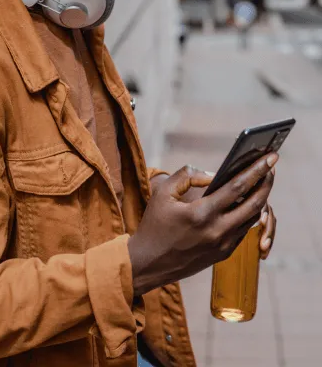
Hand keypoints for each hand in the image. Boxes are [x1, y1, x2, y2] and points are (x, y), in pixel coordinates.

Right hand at [128, 153, 277, 295]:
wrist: (148, 263)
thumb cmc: (154, 224)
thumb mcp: (163, 192)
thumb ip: (188, 174)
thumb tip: (214, 174)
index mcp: (201, 214)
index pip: (238, 187)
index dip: (256, 170)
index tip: (271, 157)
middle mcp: (217, 231)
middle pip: (254, 203)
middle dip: (266, 183)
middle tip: (272, 167)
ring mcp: (222, 245)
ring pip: (252, 218)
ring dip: (261, 198)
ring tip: (262, 181)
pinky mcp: (223, 254)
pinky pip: (244, 230)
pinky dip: (250, 213)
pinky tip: (249, 200)